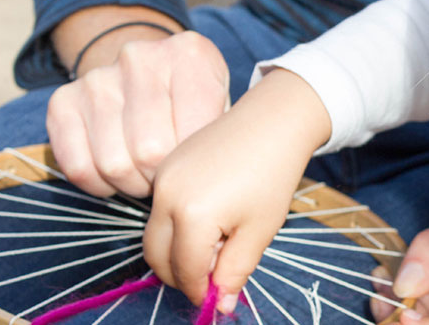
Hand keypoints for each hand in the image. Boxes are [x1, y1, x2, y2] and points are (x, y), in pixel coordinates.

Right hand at [46, 31, 229, 197]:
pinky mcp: (62, 101)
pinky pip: (79, 167)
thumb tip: (213, 186)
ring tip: (146, 174)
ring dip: (132, 185)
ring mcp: (97, 78)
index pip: (193, 134)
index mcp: (189, 55)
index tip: (196, 168)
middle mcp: (139, 58)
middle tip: (169, 176)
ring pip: (114, 165)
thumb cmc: (193, 103)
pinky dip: (100, 185)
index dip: (194, 167)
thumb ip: (222, 137)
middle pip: (150, 153)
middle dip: (162, 180)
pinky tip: (118, 173)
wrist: (147, 71)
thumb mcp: (221, 108)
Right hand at [143, 70, 332, 309]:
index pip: (184, 271)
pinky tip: (212, 219)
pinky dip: (177, 227)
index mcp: (192, 215)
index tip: (218, 298)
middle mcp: (166, 196)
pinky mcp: (165, 167)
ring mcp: (162, 179)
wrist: (272, 122)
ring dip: (179, 251)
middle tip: (215, 275)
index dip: (201, 292)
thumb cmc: (273, 176)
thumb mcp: (259, 231)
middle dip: (181, 275)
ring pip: (155, 234)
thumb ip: (234, 271)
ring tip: (219, 242)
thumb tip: (219, 306)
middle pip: (156, 256)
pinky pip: (159, 210)